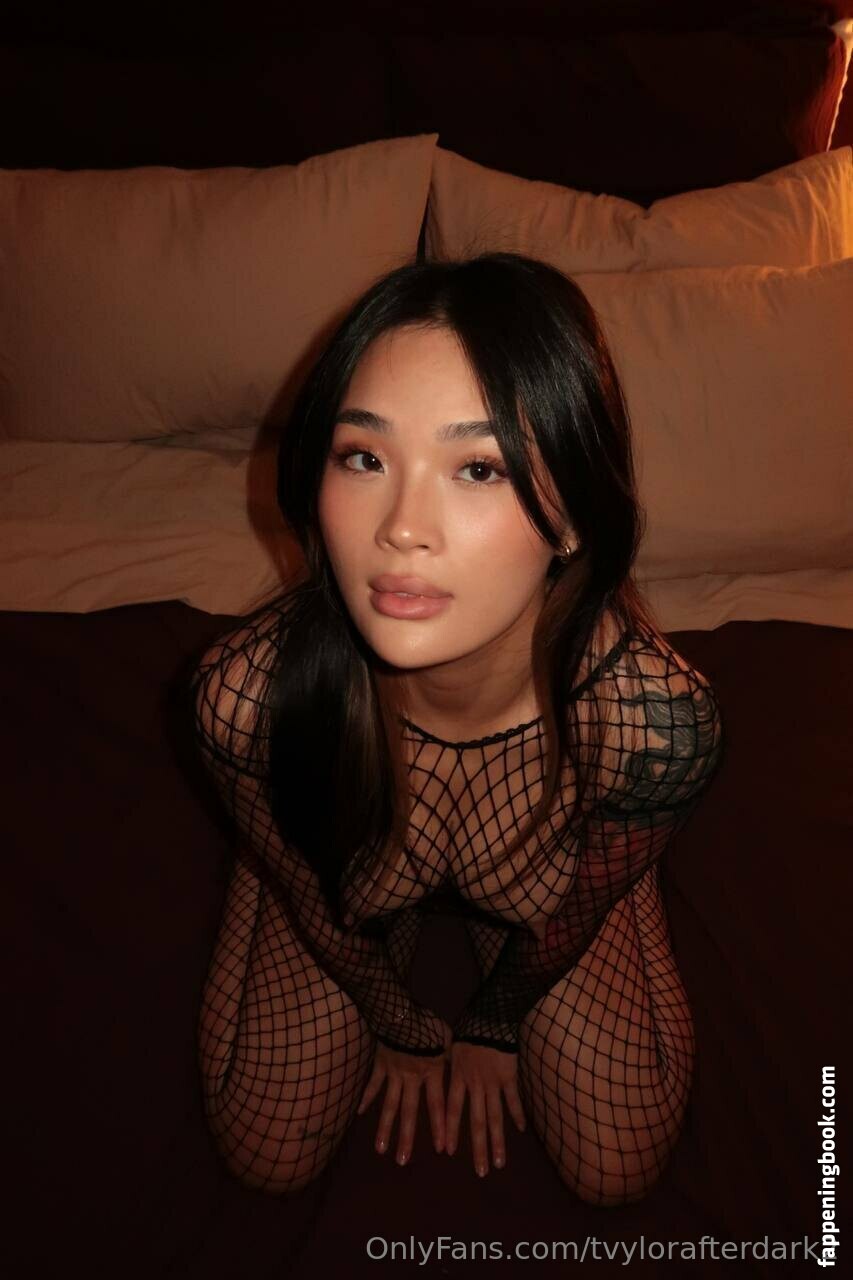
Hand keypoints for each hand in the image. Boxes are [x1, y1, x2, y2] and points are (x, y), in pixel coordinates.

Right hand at [356, 1021, 451, 1164]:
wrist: (401, 1012)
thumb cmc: (429, 1024)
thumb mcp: (447, 1039)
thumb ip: (451, 1057)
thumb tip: (462, 1066)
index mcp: (431, 1073)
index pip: (438, 1105)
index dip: (440, 1127)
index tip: (442, 1150)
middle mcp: (412, 1079)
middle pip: (409, 1112)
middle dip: (406, 1138)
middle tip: (402, 1161)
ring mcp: (394, 1074)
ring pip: (389, 1105)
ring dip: (385, 1128)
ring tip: (381, 1150)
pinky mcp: (380, 1065)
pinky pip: (373, 1084)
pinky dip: (366, 1098)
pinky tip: (360, 1114)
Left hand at [445, 1041, 525, 1175]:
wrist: (489, 1018)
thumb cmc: (466, 1031)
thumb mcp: (450, 1048)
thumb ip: (446, 1066)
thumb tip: (433, 1075)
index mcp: (458, 1078)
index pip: (452, 1110)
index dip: (450, 1131)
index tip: (448, 1152)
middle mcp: (475, 1086)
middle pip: (476, 1122)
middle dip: (478, 1148)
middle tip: (481, 1172)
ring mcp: (493, 1084)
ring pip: (495, 1117)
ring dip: (498, 1141)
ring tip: (500, 1163)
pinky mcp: (509, 1077)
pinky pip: (513, 1099)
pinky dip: (517, 1113)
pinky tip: (522, 1130)